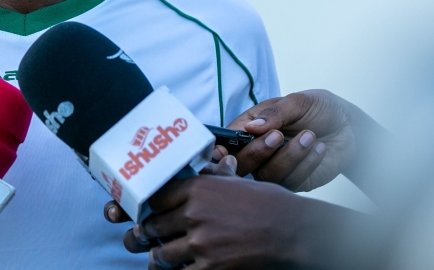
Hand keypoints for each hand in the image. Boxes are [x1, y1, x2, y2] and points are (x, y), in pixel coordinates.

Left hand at [106, 157, 349, 268]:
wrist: (296, 231)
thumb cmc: (268, 204)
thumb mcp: (234, 183)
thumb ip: (208, 180)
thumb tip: (193, 173)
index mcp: (197, 188)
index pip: (155, 198)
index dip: (145, 207)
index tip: (139, 212)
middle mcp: (193, 214)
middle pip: (152, 227)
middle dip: (143, 236)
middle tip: (137, 239)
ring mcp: (201, 243)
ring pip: (161, 255)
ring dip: (157, 259)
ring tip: (155, 260)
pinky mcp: (211, 268)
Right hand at [221, 90, 363, 191]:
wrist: (349, 126)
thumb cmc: (318, 108)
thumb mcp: (296, 102)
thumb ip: (274, 113)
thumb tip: (251, 127)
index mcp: (249, 128)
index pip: (226, 142)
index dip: (219, 151)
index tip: (224, 152)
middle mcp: (258, 151)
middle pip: (241, 164)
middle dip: (257, 152)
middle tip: (278, 135)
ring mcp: (276, 169)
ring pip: (267, 176)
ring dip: (288, 156)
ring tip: (310, 136)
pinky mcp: (296, 182)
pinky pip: (292, 181)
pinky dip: (306, 164)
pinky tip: (320, 148)